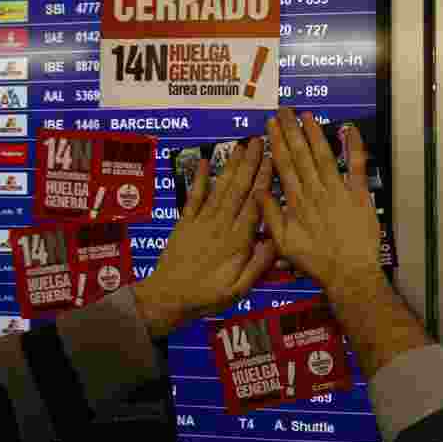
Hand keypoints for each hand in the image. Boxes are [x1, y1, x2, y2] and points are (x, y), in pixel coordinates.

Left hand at [134, 138, 276, 337]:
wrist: (167, 298)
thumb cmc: (206, 296)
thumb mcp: (239, 289)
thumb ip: (258, 265)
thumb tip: (275, 240)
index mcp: (237, 241)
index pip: (254, 205)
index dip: (264, 182)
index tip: (273, 161)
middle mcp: (220, 225)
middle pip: (238, 190)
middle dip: (250, 164)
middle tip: (260, 142)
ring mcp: (201, 222)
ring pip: (219, 188)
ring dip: (231, 166)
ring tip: (241, 146)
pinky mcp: (185, 222)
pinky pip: (193, 197)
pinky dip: (198, 178)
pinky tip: (203, 162)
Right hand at [261, 109, 382, 300]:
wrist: (348, 272)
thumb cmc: (316, 261)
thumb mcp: (284, 243)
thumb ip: (270, 216)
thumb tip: (258, 193)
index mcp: (296, 202)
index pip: (284, 165)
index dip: (277, 143)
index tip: (270, 125)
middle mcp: (315, 191)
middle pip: (300, 155)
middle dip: (291, 130)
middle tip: (284, 111)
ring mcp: (338, 191)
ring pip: (323, 156)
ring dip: (314, 133)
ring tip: (306, 115)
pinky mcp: (359, 194)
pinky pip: (357, 166)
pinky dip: (355, 146)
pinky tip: (350, 129)